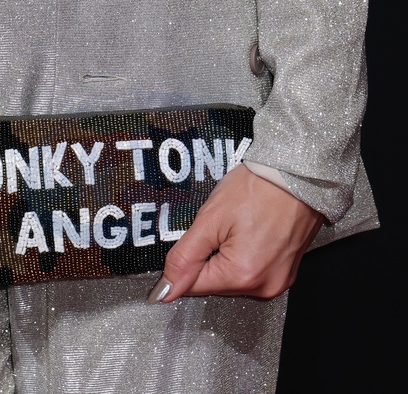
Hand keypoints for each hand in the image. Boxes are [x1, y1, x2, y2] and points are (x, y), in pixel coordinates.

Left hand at [148, 164, 323, 302]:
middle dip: (207, 258)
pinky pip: (250, 273)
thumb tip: (166, 290)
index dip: (185, 263)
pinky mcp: (285, 274)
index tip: (195, 239)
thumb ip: (184, 258)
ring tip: (239, 228)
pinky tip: (249, 235)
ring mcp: (278, 282)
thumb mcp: (210, 219)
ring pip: (230, 279)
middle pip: (213, 284)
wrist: (297, 175)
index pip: (192, 287)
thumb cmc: (258, 188)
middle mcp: (264, 287)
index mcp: (243, 275)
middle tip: (221, 227)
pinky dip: (242, 258)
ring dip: (225, 258)